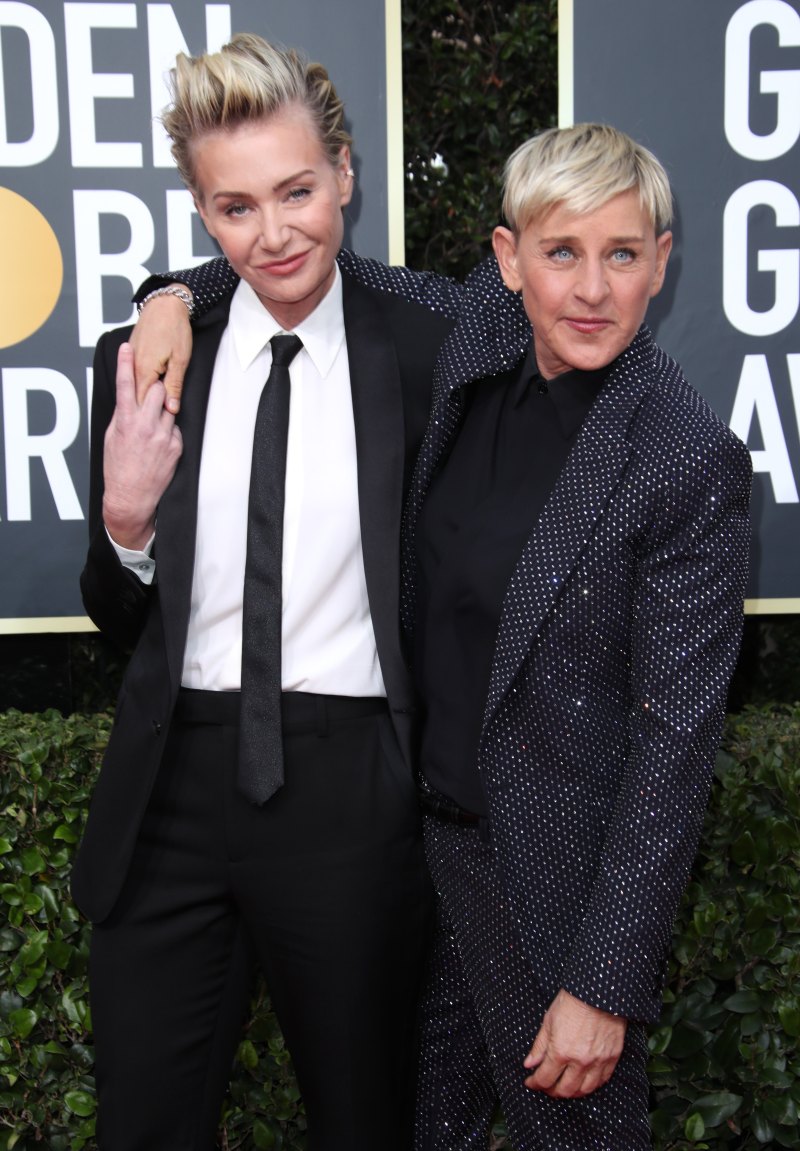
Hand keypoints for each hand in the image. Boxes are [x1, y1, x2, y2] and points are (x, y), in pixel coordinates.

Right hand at [102, 342, 182, 549]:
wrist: (132, 497)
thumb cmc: (118, 468)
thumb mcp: (112, 437)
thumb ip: (122, 416)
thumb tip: (129, 400)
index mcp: (126, 421)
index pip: (127, 385)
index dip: (127, 363)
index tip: (128, 347)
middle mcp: (146, 426)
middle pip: (157, 388)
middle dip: (155, 385)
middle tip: (153, 386)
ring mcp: (164, 436)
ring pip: (169, 407)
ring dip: (163, 409)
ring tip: (153, 423)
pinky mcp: (177, 446)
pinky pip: (175, 427)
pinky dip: (169, 429)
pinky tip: (160, 442)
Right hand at [129, 292, 193, 412]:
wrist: (166, 304)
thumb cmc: (174, 328)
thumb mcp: (180, 361)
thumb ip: (174, 386)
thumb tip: (171, 407)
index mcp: (144, 370)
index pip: (141, 401)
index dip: (148, 413)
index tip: (153, 424)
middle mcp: (134, 365)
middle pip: (137, 395)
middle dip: (146, 407)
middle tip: (156, 419)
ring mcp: (132, 358)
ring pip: (136, 385)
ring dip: (145, 396)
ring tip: (153, 407)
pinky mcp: (134, 352)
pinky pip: (136, 374)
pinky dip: (143, 382)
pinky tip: (152, 388)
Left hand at [523, 989, 626, 1098]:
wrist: (598, 990)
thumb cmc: (572, 1001)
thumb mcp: (549, 1021)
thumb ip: (539, 1046)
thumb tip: (529, 1064)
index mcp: (561, 1051)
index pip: (545, 1079)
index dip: (535, 1083)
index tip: (530, 1081)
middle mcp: (580, 1061)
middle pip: (564, 1090)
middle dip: (551, 1091)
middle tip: (546, 1086)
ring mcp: (598, 1061)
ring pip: (584, 1090)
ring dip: (571, 1092)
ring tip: (564, 1086)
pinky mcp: (612, 1057)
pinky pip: (602, 1081)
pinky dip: (591, 1085)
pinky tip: (583, 1081)